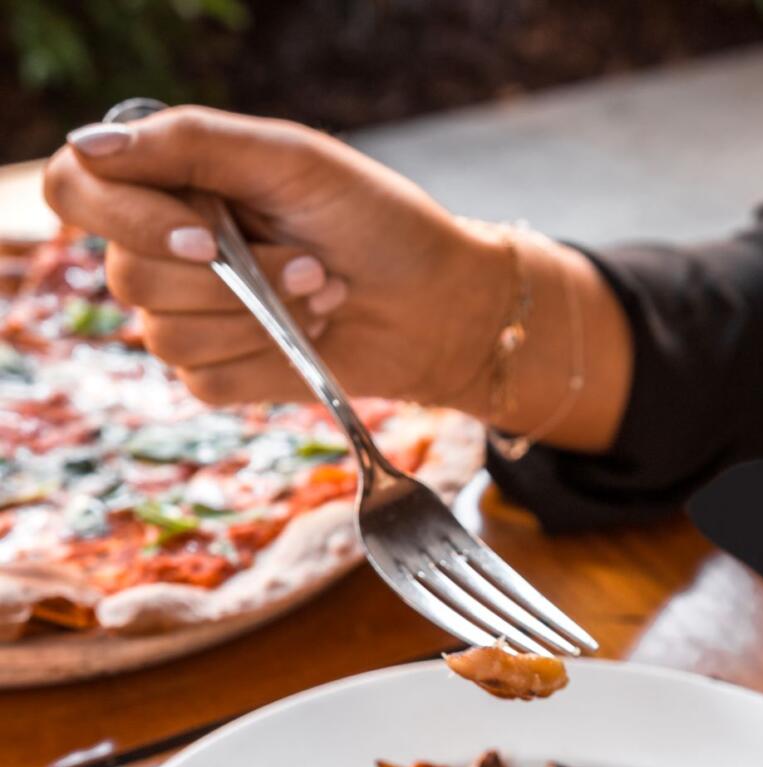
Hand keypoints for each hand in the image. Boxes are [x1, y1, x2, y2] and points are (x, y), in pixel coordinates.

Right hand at [45, 106, 506, 409]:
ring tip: (320, 291)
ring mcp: (184, 317)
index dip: (126, 219)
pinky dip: (267, 359)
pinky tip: (310, 335)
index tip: (207, 235)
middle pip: (129, 276)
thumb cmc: (375, 220)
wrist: (437, 303)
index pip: (78, 190)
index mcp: (170, 180)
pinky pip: (204, 379)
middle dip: (235, 277)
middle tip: (309, 262)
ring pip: (167, 334)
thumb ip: (192, 144)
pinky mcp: (215, 375)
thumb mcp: (290, 160)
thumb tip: (93, 147)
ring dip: (260, 317)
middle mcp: (162, 247)